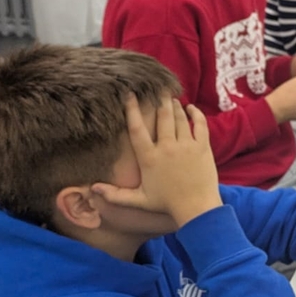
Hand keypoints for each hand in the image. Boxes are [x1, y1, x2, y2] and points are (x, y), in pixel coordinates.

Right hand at [92, 97, 221, 227]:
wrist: (196, 208)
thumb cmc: (166, 204)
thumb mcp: (138, 200)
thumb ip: (115, 194)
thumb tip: (93, 189)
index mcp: (149, 158)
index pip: (136, 129)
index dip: (131, 110)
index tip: (129, 95)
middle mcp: (167, 148)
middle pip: (161, 117)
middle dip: (158, 100)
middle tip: (156, 88)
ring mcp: (186, 146)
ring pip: (179, 118)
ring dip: (174, 106)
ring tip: (170, 98)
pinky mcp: (202, 147)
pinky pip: (199, 124)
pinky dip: (195, 113)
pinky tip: (191, 107)